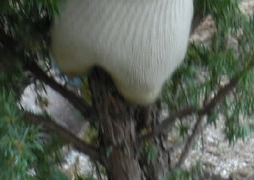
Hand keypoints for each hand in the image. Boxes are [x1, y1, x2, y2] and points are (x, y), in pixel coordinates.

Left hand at [51, 0, 193, 104]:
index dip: (112, 80)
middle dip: (122, 50)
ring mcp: (182, 31)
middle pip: (144, 65)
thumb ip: (70, 63)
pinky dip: (146, 4)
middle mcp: (170, 64)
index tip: (94, 58)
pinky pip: (160, 12)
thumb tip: (76, 68)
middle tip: (98, 25)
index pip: (131, 96)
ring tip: (112, 3)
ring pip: (153, 36)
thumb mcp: (69, 43)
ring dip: (135, 25)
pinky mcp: (185, 3)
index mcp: (145, 83)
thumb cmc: (105, 12)